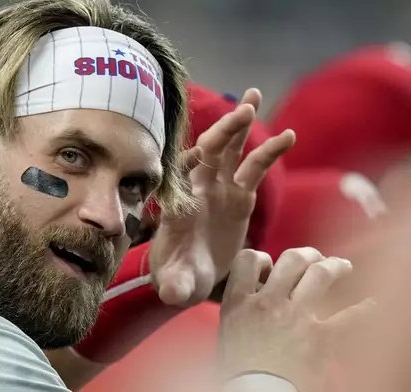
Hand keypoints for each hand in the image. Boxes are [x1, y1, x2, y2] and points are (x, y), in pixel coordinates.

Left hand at [150, 88, 295, 305]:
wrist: (191, 275)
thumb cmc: (178, 278)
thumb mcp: (175, 286)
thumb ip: (173, 287)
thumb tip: (170, 293)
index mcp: (178, 208)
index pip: (179, 178)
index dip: (188, 163)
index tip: (200, 153)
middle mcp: (197, 191)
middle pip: (208, 152)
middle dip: (223, 132)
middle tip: (243, 111)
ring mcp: (219, 190)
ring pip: (230, 151)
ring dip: (241, 125)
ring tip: (255, 98)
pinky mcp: (239, 196)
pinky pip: (254, 168)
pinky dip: (269, 151)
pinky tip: (288, 135)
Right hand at [218, 247, 374, 391]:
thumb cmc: (238, 371)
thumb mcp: (228, 331)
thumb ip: (240, 308)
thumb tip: (254, 295)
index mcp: (240, 302)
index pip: (248, 259)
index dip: (261, 258)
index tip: (270, 267)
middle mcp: (269, 302)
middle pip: (292, 259)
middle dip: (307, 254)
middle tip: (315, 258)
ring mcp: (297, 316)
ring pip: (321, 274)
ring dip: (335, 266)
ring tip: (342, 266)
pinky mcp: (322, 336)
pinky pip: (351, 315)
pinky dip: (365, 308)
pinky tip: (371, 304)